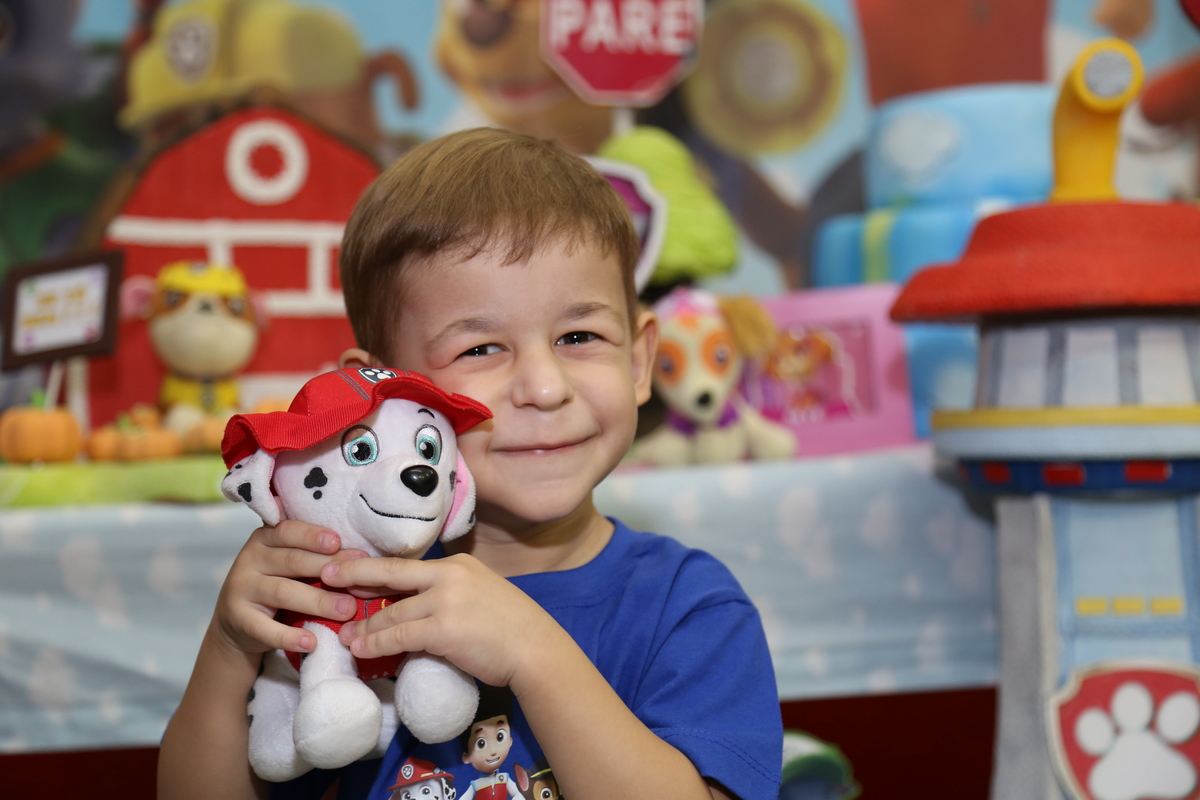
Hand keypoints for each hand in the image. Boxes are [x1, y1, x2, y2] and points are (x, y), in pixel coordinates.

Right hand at [212, 520, 365, 656]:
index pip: (288, 531)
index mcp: (265, 539)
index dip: (313, 536)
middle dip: (328, 569)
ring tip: (346, 610)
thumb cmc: (277, 583)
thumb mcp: (290, 565)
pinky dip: (289, 637)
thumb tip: (360, 560)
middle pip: (292, 561)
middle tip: (358, 580)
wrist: (238, 621)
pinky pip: (265, 628)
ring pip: (283, 592)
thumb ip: (316, 558)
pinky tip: (312, 642)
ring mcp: (241, 589)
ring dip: (318, 602)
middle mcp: (250, 559)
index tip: (338, 542)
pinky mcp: (239, 619)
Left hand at [320, 553, 566, 689]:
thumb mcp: (481, 592)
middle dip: (354, 575)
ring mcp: (445, 600)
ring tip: (344, 635)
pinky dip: (376, 643)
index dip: (374, 566)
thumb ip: (451, 591)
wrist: (535, 648)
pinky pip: (399, 636)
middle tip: (326, 577)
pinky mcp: (443, 629)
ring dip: (363, 625)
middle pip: (390, 572)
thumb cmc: (511, 626)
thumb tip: (419, 602)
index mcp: (457, 563)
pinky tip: (361, 649)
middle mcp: (449, 575)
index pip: (406, 563)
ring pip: (391, 612)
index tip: (348, 566)